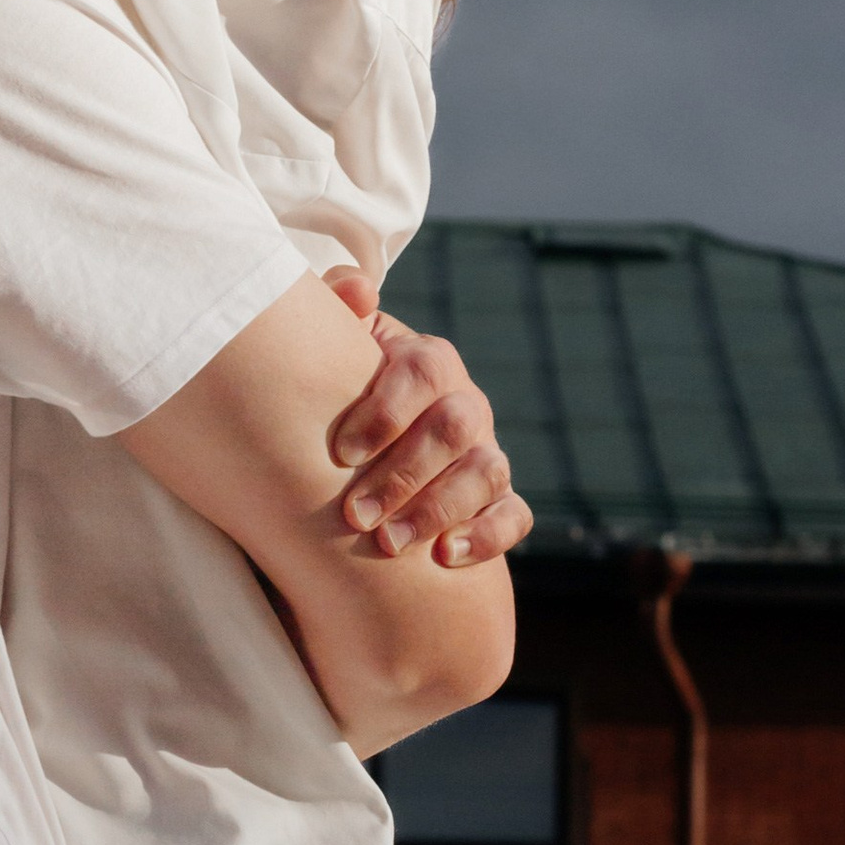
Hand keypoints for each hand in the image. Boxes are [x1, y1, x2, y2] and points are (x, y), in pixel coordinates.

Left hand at [321, 268, 531, 568]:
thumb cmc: (336, 399)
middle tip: (355, 515)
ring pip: (486, 472)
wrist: (352, 458)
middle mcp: (463, 403)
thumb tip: (357, 288)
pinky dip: (487, 535)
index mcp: (426, 362)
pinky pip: (514, 514)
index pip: (424, 370)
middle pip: (455, 427)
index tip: (341, 453)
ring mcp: (485, 451)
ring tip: (388, 544)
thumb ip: (335, 312)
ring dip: (437, 510)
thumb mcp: (330, 353)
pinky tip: (446, 556)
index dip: (387, 410)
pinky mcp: (499, 498)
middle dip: (405, 473)